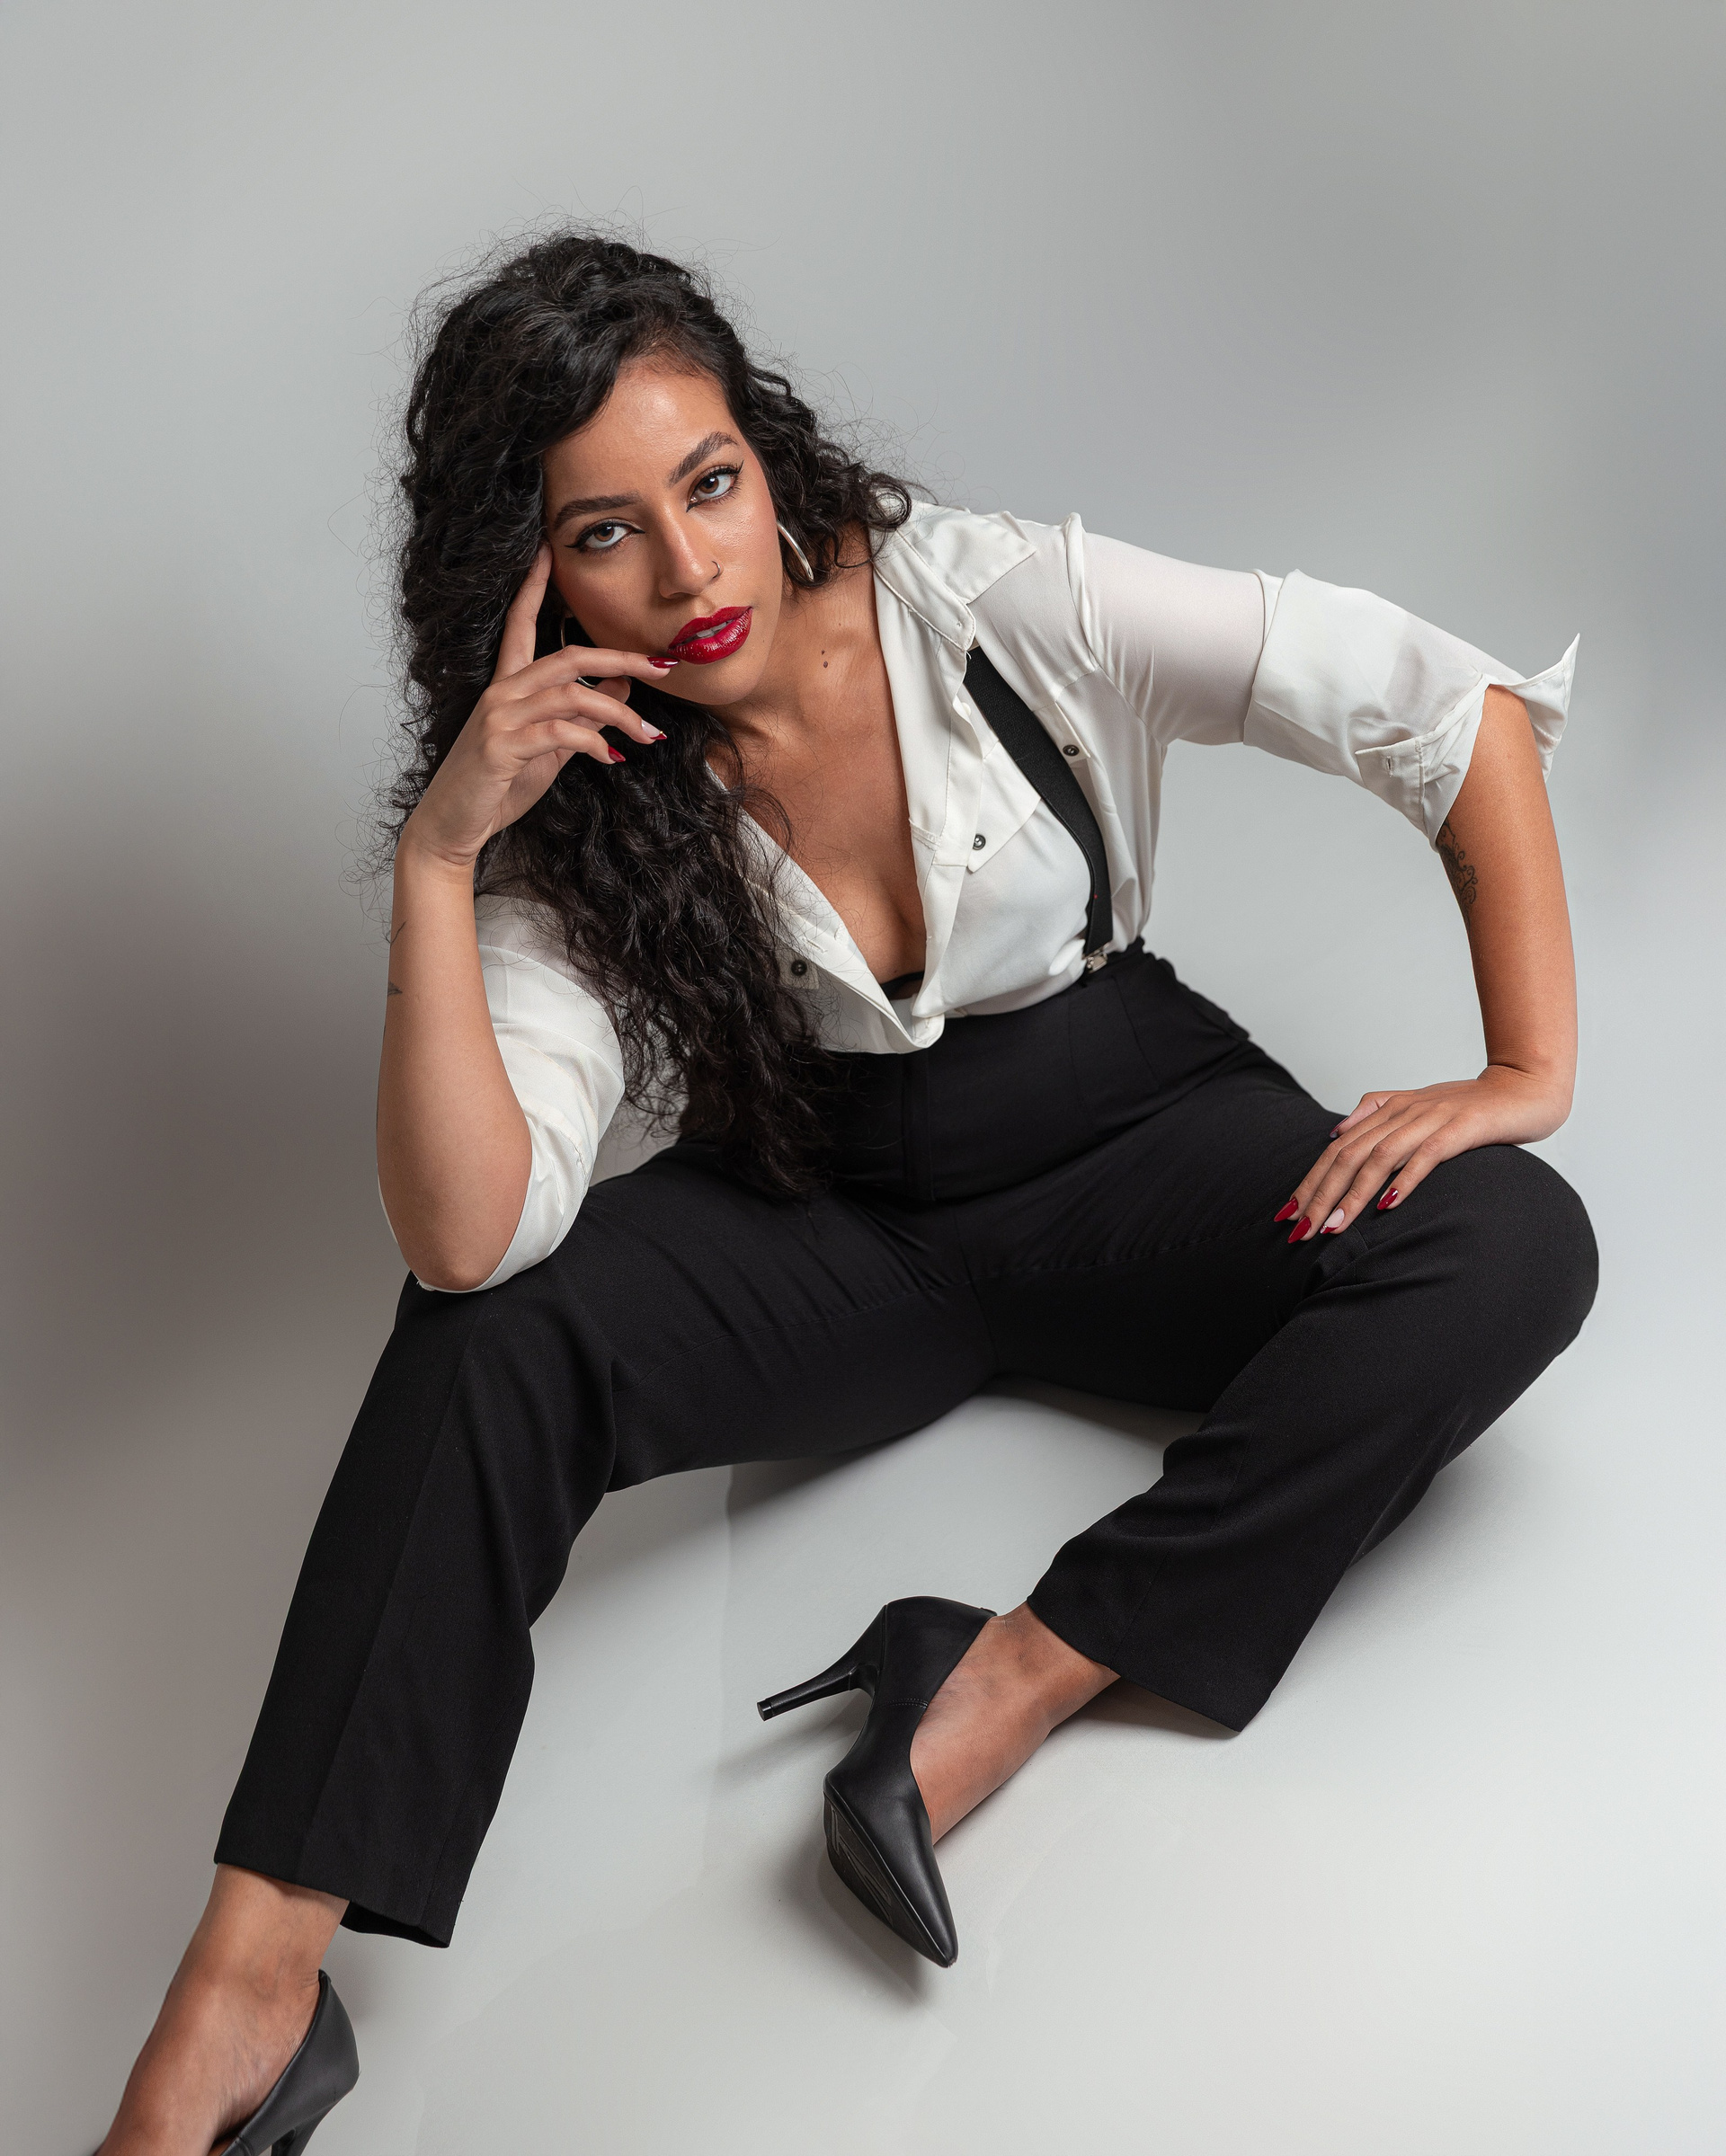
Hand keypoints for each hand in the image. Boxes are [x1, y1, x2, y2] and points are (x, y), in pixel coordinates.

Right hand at [401, 544, 675, 872]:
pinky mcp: (501, 747)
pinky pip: (560, 733)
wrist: (453, 826)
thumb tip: (622, 685)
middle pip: (567, 655)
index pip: (520, 624)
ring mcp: (499, 718)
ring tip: (648, 735)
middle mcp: (501, 693)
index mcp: (508, 687)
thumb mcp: (550, 749)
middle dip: (621, 657)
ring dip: (619, 713)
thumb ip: (583, 717)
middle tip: (663, 666)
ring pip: (571, 694)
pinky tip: (612, 759)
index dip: (533, 586)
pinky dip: (594, 743)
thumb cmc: (497, 787)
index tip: (547, 551)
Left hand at [1277, 1065, 1571, 1241]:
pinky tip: (1387, 1206)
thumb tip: (1336, 1130)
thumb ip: (1375, 1111)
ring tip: (1333, 1227)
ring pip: (1380, 1157)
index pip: (1337, 1149)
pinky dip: (1405, 1180)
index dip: (1310, 1181)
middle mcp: (1402, 1112)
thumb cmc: (1469, 1106)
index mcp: (1387, 1109)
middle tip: (1300, 1230)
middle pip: (1349, 1155)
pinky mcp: (1462, 1128)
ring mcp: (1431, 1118)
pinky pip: (1427, 1155)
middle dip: (1321, 1195)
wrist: (1524, 1085)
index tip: (1288, 1215)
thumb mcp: (1416, 1106)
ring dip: (1353, 1194)